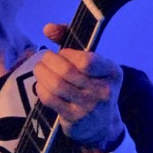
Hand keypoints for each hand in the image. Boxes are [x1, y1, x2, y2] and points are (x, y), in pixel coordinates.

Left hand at [33, 23, 124, 152]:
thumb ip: (70, 38)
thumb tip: (48, 28)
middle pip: (66, 71)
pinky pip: (50, 99)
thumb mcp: (92, 62)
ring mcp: (89, 107)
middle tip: (44, 59)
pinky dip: (41, 88)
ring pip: (55, 85)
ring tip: (39, 69)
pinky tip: (42, 85)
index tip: (62, 53)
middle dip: (48, 61)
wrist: (101, 125)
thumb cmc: (93, 83)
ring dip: (41, 73)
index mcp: (112, 72)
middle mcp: (104, 91)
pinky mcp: (74, 119)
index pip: (86, 60)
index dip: (67, 54)